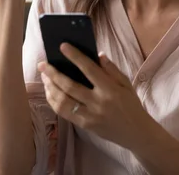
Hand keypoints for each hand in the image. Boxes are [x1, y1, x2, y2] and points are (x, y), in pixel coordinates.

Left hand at [38, 44, 152, 149]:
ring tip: (44, 77)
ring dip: (50, 88)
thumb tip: (97, 54)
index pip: (89, 69)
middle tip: (42, 64)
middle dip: (53, 74)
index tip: (62, 46)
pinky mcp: (84, 125)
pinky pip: (64, 113)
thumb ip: (112, 69)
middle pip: (70, 86)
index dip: (75, 57)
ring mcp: (90, 116)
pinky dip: (54, 101)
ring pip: (63, 101)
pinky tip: (50, 92)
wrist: (136, 132)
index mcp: (110, 89)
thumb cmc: (131, 105)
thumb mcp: (126, 84)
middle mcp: (98, 103)